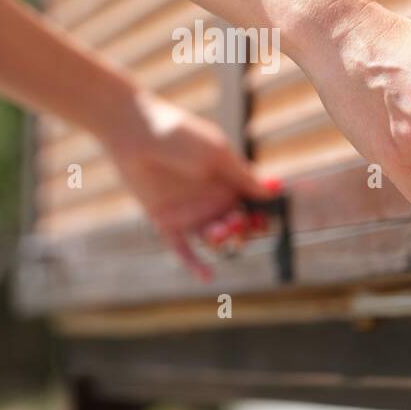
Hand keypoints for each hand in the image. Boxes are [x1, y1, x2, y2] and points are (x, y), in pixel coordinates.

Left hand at [103, 93, 275, 279]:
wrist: (136, 133)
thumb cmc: (180, 136)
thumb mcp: (217, 154)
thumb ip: (243, 177)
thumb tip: (273, 192)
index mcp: (229, 180)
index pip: (254, 204)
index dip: (263, 214)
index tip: (267, 220)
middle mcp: (212, 199)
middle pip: (238, 225)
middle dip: (243, 229)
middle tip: (237, 222)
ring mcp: (189, 212)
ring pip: (214, 238)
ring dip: (222, 239)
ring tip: (218, 230)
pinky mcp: (166, 222)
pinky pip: (183, 249)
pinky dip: (195, 264)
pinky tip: (208, 276)